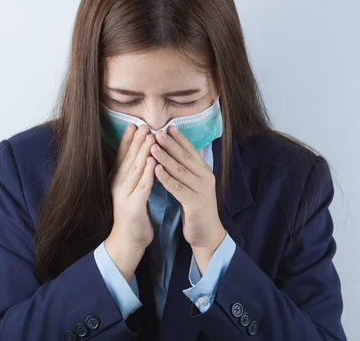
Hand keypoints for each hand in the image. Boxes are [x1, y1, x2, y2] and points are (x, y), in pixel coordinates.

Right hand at [105, 123, 156, 280]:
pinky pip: (141, 187)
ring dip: (142, 152)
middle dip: (136, 140)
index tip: (135, 124)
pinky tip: (153, 163)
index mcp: (118, 180)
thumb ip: (135, 175)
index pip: (123, 156)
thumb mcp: (131, 192)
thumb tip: (142, 157)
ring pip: (134, 169)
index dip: (128, 140)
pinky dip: (147, 174)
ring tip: (150, 137)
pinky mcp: (132, 207)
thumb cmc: (133, 216)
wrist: (127, 242)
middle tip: (143, 124)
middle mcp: (118, 185)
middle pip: (128, 159)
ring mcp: (124, 195)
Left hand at [150, 125, 225, 272]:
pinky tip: (156, 170)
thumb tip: (188, 148)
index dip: (179, 138)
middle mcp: (206, 177)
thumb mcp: (195, 184)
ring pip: (181, 170)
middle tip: (157, 131)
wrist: (207, 234)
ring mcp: (202, 190)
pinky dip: (166, 178)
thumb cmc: (197, 207)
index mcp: (205, 171)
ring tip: (153, 146)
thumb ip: (190, 168)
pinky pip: (178, 188)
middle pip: (185, 157)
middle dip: (170, 143)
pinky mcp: (195, 203)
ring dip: (165, 157)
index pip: (191, 150)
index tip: (168, 126)